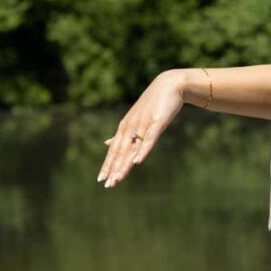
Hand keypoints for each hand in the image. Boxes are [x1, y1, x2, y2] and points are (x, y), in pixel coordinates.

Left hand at [97, 70, 186, 187]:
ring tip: (117, 179)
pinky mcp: (157, 123)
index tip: (101, 179)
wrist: (170, 85)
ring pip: (132, 148)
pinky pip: (149, 139)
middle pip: (121, 151)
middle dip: (113, 169)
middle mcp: (131, 127)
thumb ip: (122, 133)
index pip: (114, 149)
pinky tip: (138, 162)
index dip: (108, 164)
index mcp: (125, 127)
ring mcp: (143, 125)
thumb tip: (107, 144)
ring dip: (124, 164)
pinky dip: (143, 150)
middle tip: (107, 185)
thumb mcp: (135, 119)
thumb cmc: (153, 103)